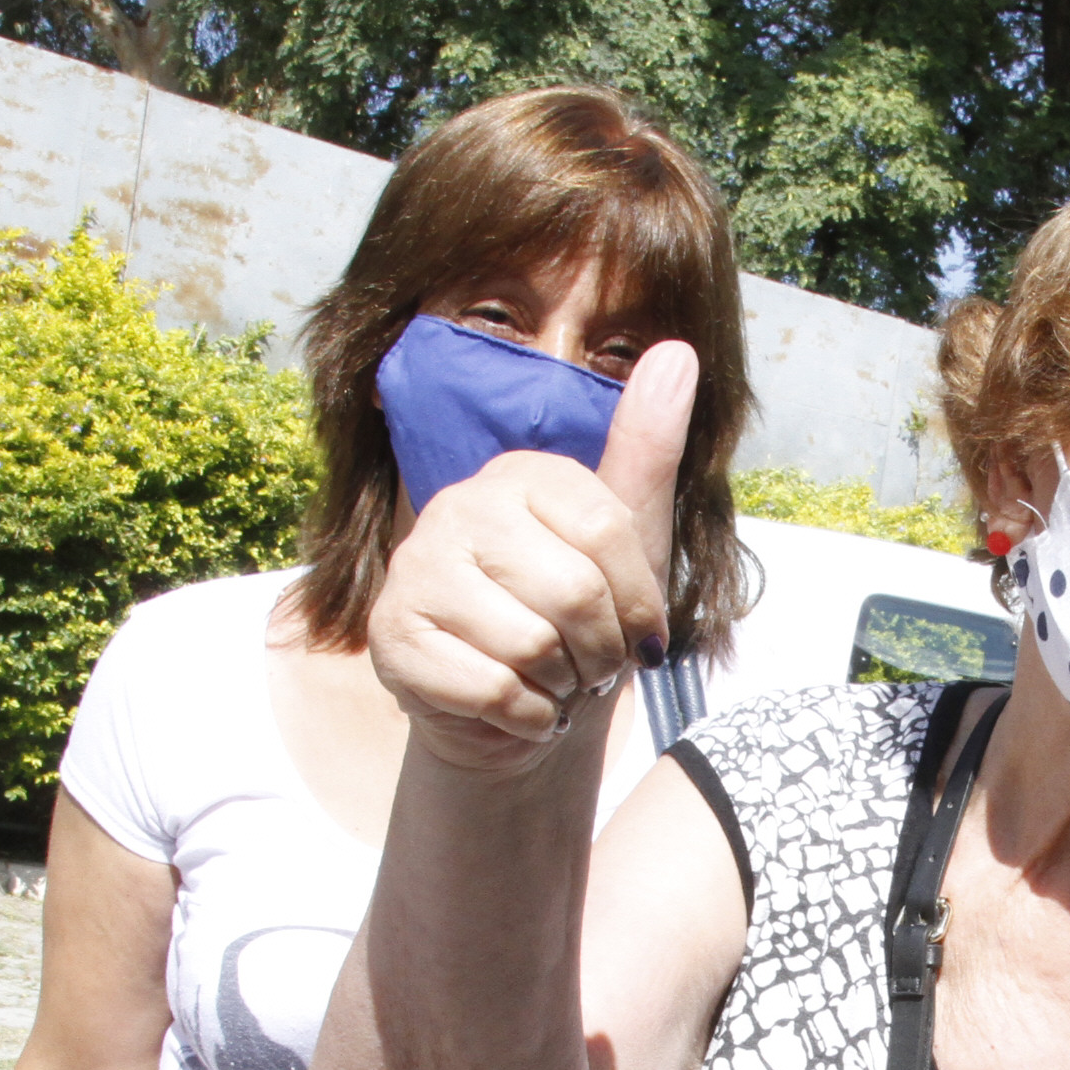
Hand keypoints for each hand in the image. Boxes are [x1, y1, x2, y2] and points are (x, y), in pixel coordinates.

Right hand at [367, 341, 698, 772]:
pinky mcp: (391, 637)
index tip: (639, 634)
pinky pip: (491, 690)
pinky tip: (517, 707)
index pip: (608, 530)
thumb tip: (679, 352)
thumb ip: (649, 452)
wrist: (517, 712)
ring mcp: (414, 569)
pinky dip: (526, 718)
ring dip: (562, 686)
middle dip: (601, 653)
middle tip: (590, 666)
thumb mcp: (633, 543)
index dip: (640, 602)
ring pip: (530, 646)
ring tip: (552, 681)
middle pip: (572, 593)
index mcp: (520, 475)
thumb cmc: (581, 625)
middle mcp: (458, 506)